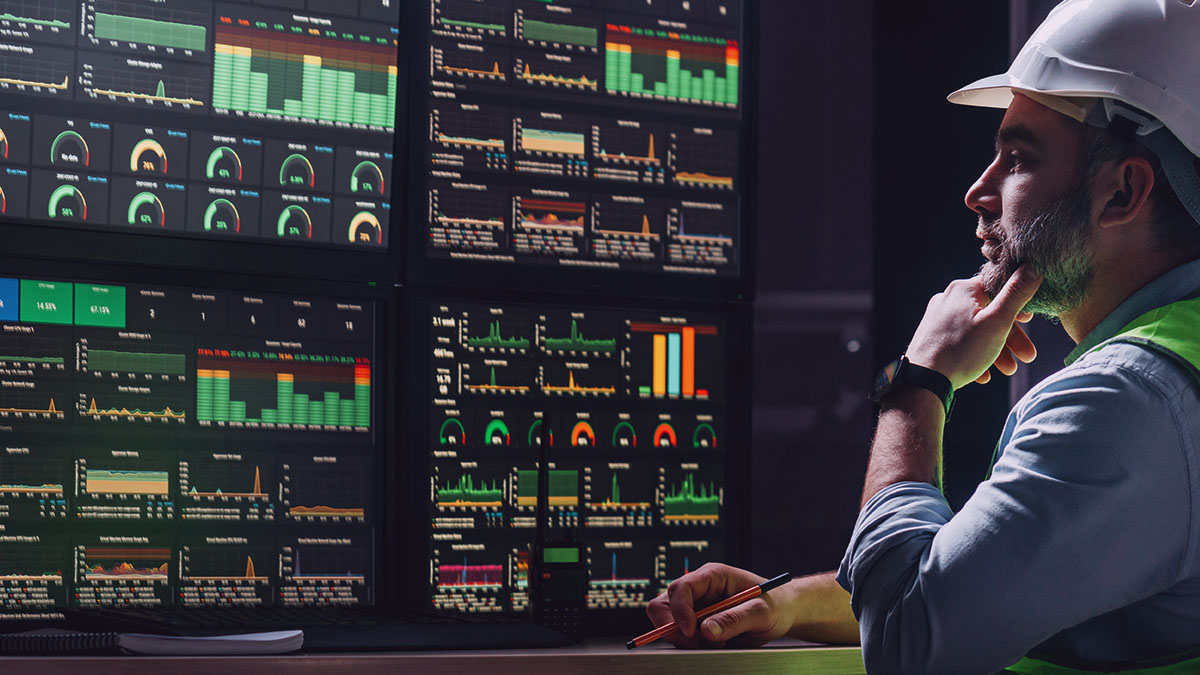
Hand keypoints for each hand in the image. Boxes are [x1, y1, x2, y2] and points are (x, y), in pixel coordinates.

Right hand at [645, 563, 795, 648]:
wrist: (783, 614)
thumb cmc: (775, 604)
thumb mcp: (761, 611)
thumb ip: (735, 619)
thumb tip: (707, 630)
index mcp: (712, 576)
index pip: (682, 588)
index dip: (680, 610)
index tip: (690, 631)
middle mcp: (700, 590)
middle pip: (664, 604)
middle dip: (674, 627)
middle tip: (695, 642)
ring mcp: (696, 607)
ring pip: (669, 622)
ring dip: (685, 638)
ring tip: (714, 643)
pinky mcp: (697, 624)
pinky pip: (681, 636)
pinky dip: (692, 645)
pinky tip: (716, 644)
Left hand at [905, 265, 1041, 389]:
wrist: (923, 381)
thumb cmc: (961, 351)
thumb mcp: (997, 322)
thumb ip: (1017, 293)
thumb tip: (1034, 266)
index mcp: (964, 289)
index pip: (997, 285)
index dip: (1017, 301)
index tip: (1029, 320)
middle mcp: (948, 298)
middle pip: (988, 312)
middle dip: (1011, 336)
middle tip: (1027, 356)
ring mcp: (937, 317)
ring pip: (976, 330)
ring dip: (996, 349)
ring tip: (1008, 369)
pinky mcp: (932, 336)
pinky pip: (960, 341)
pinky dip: (975, 354)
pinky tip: (984, 374)